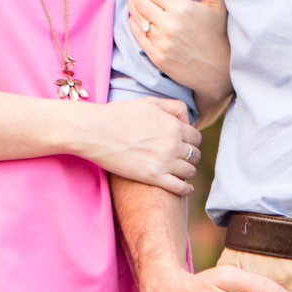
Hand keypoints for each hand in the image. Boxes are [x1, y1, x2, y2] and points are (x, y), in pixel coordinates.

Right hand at [73, 97, 201, 194]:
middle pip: (195, 155)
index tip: (184, 144)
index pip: (196, 137)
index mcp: (173, 125)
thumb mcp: (150, 103)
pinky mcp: (153, 178)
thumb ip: (173, 108)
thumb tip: (188, 121)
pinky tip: (184, 188)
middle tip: (181, 158)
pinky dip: (186, 189)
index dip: (191, 141)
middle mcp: (173, 144)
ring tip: (180, 171)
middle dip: (190, 156)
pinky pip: (181, 188)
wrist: (95, 132)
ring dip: (188, 172)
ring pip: (190, 171)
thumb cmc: (119, 115)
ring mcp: (164, 162)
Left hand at [126, 0, 231, 111]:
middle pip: (140, 0)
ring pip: (137, 16)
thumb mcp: (217, 3)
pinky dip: (133, 23)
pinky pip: (137, 35)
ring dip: (132, 4)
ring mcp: (161, 42)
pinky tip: (135, 16)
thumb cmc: (218, 35)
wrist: (218, 72)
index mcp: (182, 9)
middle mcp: (168, 25)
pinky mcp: (156, 56)